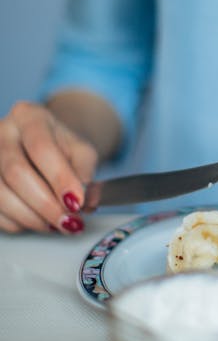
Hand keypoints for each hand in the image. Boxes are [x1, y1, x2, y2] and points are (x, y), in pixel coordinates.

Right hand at [0, 101, 97, 233]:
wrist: (44, 147)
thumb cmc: (61, 148)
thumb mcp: (81, 151)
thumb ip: (85, 172)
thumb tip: (85, 201)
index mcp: (29, 117)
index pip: (41, 148)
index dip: (59, 178)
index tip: (77, 202)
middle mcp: (2, 132)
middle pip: (16, 172)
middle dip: (45, 204)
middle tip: (68, 221)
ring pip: (0, 194)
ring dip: (31, 218)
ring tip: (56, 224)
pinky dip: (17, 223)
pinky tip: (37, 222)